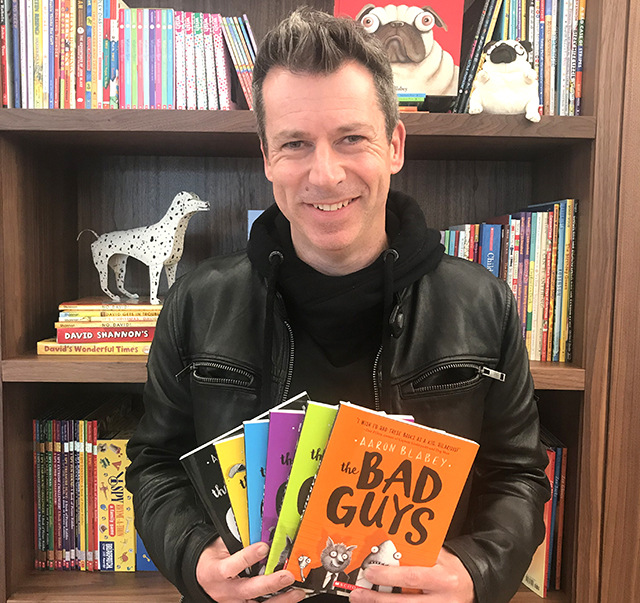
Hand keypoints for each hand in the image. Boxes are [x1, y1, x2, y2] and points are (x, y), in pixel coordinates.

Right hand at [196, 537, 306, 602]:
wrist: (201, 577)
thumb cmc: (213, 560)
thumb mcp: (220, 546)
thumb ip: (239, 540)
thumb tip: (258, 529)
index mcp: (216, 571)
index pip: (232, 566)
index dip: (248, 557)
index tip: (264, 547)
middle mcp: (225, 590)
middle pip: (248, 589)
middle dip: (270, 584)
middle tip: (287, 576)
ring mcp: (234, 602)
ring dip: (279, 600)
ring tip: (296, 592)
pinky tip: (289, 598)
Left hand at [348, 548, 474, 602]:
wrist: (472, 583)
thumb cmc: (451, 567)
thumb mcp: (437, 556)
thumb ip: (415, 554)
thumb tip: (387, 547)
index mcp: (442, 578)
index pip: (412, 578)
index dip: (389, 576)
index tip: (370, 572)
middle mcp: (441, 600)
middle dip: (377, 599)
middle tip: (357, 593)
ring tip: (362, 600)